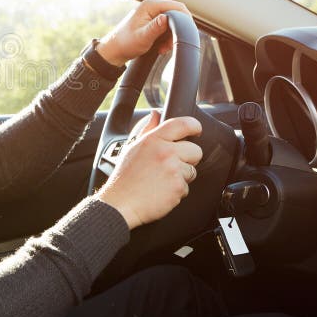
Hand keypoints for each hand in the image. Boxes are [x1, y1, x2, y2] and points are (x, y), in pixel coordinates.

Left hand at [96, 0, 190, 66]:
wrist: (114, 50)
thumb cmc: (126, 43)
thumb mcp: (143, 37)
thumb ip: (156, 27)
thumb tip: (167, 18)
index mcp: (150, 6)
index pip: (177, 6)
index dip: (185, 19)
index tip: (186, 33)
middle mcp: (152, 6)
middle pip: (176, 14)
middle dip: (176, 31)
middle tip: (170, 45)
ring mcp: (151, 13)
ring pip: (172, 22)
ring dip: (171, 36)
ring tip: (163, 48)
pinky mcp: (151, 21)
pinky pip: (166, 27)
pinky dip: (166, 37)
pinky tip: (160, 47)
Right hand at [96, 110, 202, 229]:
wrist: (120, 203)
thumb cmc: (124, 177)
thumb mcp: (132, 146)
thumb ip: (146, 128)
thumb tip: (156, 114)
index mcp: (153, 140)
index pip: (183, 124)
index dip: (194, 126)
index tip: (196, 130)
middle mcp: (165, 152)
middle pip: (196, 150)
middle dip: (189, 158)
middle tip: (171, 165)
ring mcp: (173, 170)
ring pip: (192, 171)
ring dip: (182, 176)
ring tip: (162, 180)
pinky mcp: (178, 187)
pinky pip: (187, 187)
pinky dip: (177, 191)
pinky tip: (161, 190)